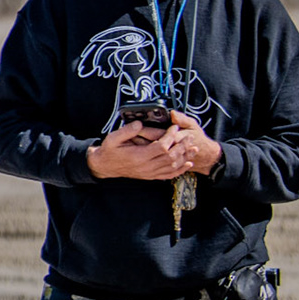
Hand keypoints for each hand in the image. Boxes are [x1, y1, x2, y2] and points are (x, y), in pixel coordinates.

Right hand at [87, 110, 221, 181]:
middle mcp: (146, 166)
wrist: (104, 166)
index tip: (175, 127)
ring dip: (185, 158)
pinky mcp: (150, 176)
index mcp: (138, 156)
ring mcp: (149, 173)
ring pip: (172, 167)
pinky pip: (168, 175)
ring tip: (194, 149)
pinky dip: (180, 170)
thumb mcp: (113, 138)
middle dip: (182, 146)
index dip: (170, 137)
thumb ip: (127, 130)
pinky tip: (187, 164)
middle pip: (170, 157)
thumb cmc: (109, 150)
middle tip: (190, 136)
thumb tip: (139, 123)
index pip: (161, 147)